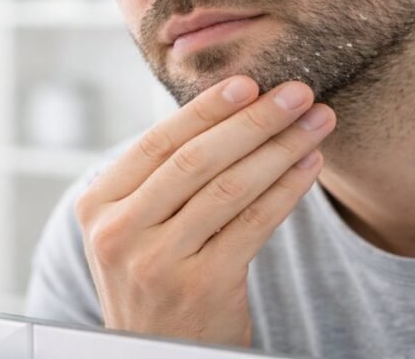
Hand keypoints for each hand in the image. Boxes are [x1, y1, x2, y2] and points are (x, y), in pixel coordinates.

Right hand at [75, 76, 334, 346]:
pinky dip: (287, 188)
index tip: (249, 82)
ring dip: (280, 148)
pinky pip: (254, 224)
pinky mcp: (203, 287)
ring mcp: (159, 263)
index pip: (157, 143)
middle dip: (253, 120)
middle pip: (196, 160)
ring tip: (316, 120)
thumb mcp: (130, 227)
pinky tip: (309, 164)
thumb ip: (158, 178)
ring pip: (230, 188)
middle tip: (296, 91)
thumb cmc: (152, 276)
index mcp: (98, 207)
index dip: (206, 109)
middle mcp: (120, 233)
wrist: (155, 352)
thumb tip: (227, 107)